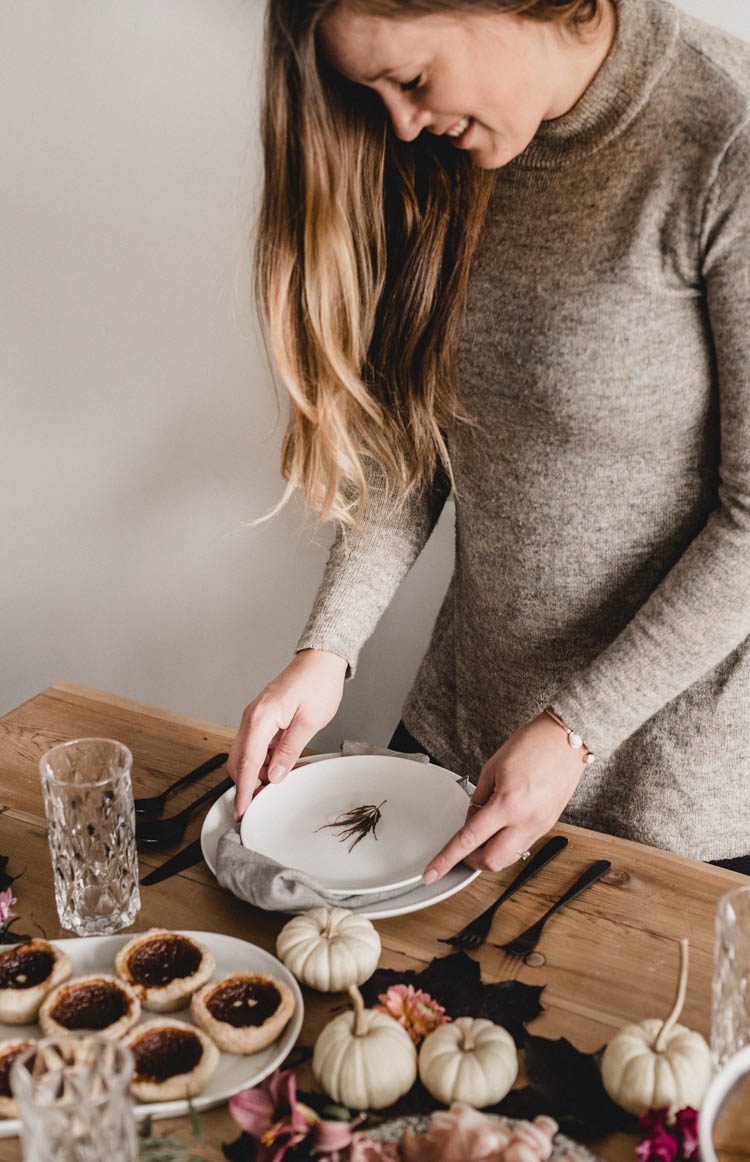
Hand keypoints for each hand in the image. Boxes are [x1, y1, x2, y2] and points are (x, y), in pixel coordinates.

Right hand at [227, 649, 347, 818]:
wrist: (321, 661)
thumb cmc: (317, 684)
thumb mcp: (308, 722)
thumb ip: (289, 751)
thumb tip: (274, 776)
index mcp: (261, 718)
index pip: (246, 762)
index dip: (243, 790)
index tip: (242, 810)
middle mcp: (253, 717)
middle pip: (239, 760)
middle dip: (247, 783)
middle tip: (262, 802)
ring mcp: (257, 717)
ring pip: (248, 754)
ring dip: (259, 771)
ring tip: (281, 783)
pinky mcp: (264, 718)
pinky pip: (258, 745)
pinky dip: (266, 759)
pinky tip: (284, 766)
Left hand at [422, 713, 586, 881]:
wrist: (566, 740)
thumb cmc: (532, 745)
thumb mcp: (492, 768)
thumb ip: (479, 799)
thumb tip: (473, 820)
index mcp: (507, 803)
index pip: (469, 840)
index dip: (447, 859)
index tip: (433, 873)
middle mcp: (526, 820)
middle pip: (491, 861)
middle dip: (471, 860)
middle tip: (462, 848)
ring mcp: (540, 826)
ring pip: (508, 859)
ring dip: (490, 853)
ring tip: (484, 834)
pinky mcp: (548, 825)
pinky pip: (522, 846)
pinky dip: (506, 843)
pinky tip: (502, 827)